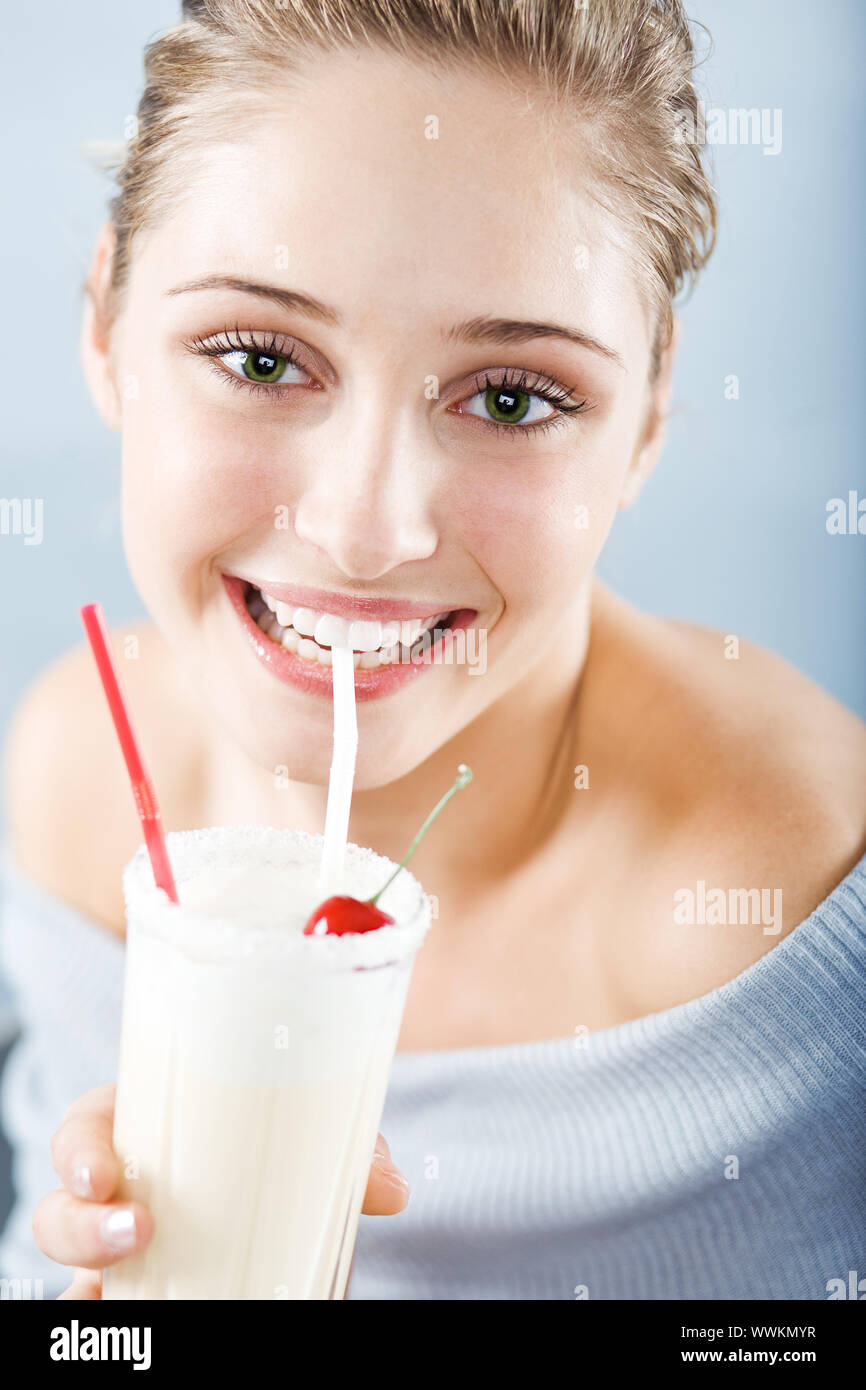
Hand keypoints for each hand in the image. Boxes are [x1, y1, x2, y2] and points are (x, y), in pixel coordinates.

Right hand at [33, 1081, 410, 1298]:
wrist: (298, 1214)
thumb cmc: (291, 1157)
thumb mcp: (317, 1150)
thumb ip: (351, 1159)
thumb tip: (393, 1190)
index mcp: (146, 1131)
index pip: (85, 1130)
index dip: (79, 1150)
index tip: (103, 1173)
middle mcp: (121, 1195)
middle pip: (61, 1211)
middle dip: (80, 1227)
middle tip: (135, 1234)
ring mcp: (122, 1256)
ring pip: (72, 1273)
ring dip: (87, 1280)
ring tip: (118, 1296)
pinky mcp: (138, 1299)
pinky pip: (102, 1314)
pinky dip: (102, 1319)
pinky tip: (119, 1320)